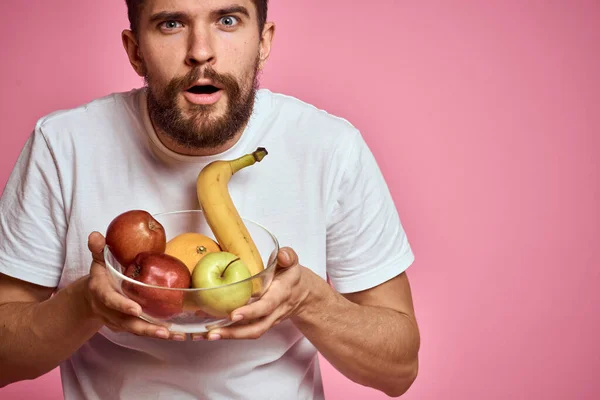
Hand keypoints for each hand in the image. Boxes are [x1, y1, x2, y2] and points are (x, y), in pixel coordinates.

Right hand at [83, 231, 184, 340]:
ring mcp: (118, 320)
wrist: (90, 297)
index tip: (136, 310)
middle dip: (145, 328)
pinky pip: (142, 331)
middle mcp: (109, 310)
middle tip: (163, 331)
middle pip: (126, 322)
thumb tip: (96, 235)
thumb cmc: (100, 275)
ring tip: (174, 335)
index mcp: (101, 293)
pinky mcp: (127, 325)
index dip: (122, 306)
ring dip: (155, 333)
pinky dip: (158, 333)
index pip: (111, 300)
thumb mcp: (97, 261)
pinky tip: (176, 334)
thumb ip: (98, 249)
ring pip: (136, 329)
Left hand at [193, 247, 309, 340]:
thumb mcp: (292, 263)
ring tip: (206, 335)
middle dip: (234, 332)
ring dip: (227, 335)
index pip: (267, 306)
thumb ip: (288, 256)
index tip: (234, 314)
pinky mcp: (259, 323)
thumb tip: (282, 254)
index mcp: (280, 295)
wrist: (302, 294)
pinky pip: (245, 331)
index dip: (251, 312)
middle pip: (256, 328)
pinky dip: (227, 332)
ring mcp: (267, 320)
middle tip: (212, 332)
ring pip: (249, 332)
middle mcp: (274, 311)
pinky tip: (209, 331)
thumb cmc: (291, 276)